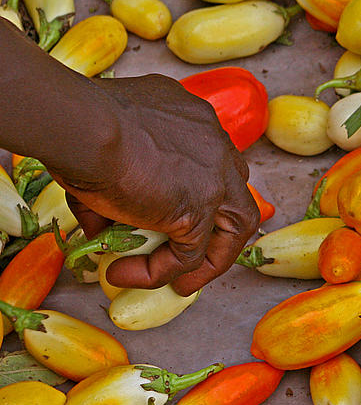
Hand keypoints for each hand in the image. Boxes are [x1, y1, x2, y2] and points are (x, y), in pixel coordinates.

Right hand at [48, 73, 259, 295]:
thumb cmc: (79, 123)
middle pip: (236, 192)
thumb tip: (100, 226)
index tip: (172, 212)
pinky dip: (161, 271)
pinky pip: (189, 253)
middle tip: (188, 252)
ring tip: (179, 283)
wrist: (82, 125)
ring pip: (235, 226)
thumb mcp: (105, 144)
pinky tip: (126, 275)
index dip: (200, 189)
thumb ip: (114, 182)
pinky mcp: (198, 210)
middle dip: (219, 228)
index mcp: (195, 120)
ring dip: (211, 260)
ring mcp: (214, 179)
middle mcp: (214, 145)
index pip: (213, 160)